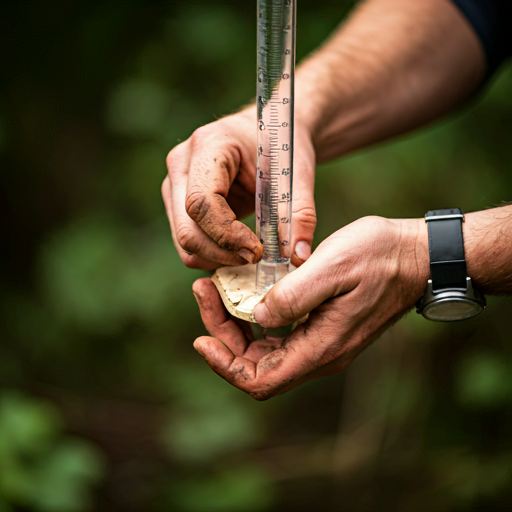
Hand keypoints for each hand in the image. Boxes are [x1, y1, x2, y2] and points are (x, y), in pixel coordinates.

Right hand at [162, 107, 316, 269]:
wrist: (268, 132)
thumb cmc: (280, 147)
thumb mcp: (297, 175)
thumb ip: (300, 215)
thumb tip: (299, 258)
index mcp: (208, 146)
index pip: (202, 202)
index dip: (227, 235)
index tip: (257, 251)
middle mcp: (181, 165)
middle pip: (187, 230)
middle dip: (223, 254)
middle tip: (256, 257)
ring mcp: (173, 186)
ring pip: (184, 242)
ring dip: (218, 258)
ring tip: (251, 252)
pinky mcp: (177, 204)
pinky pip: (189, 244)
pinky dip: (214, 255)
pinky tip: (239, 249)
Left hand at [192, 216, 428, 399]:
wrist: (415, 255)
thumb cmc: (379, 257)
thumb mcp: (332, 267)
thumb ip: (293, 295)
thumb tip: (258, 316)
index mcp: (320, 348)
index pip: (260, 380)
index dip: (225, 367)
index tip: (201, 339)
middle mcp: (319, 353)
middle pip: (255, 365)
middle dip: (223, 334)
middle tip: (205, 292)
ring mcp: (321, 341)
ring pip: (264, 350)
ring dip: (235, 324)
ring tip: (217, 288)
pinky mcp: (322, 326)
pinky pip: (279, 334)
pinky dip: (255, 316)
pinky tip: (246, 290)